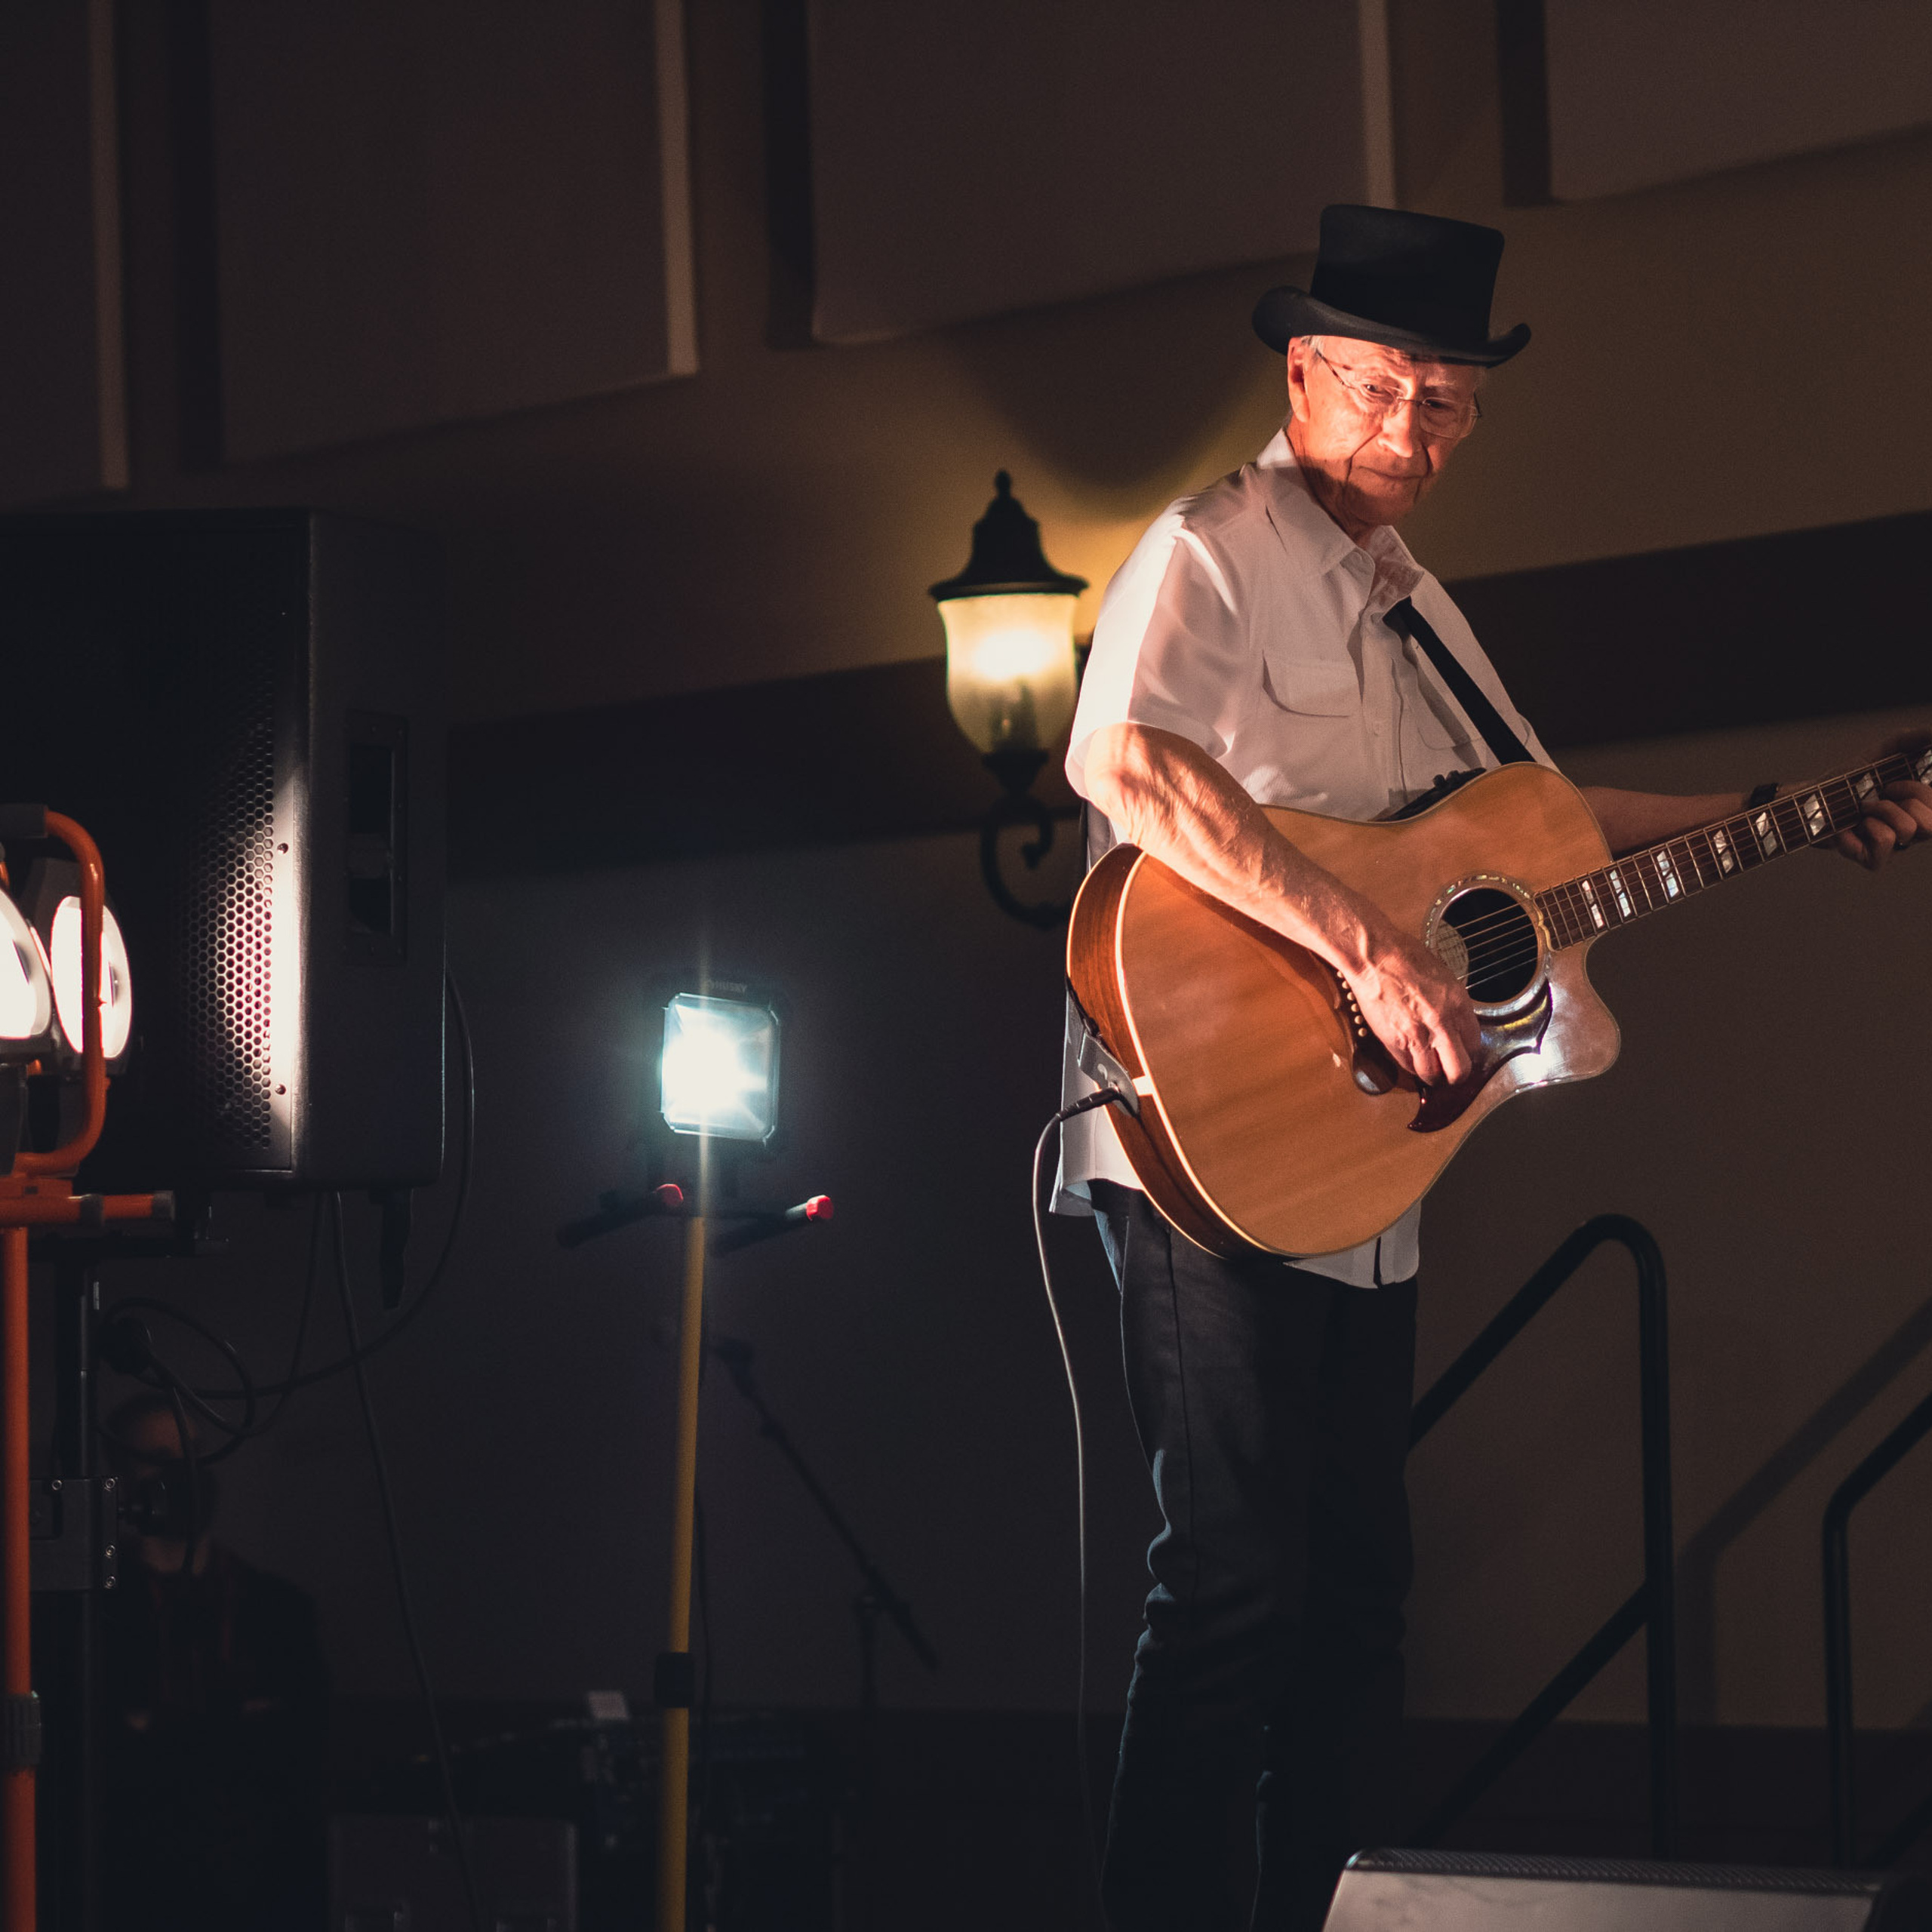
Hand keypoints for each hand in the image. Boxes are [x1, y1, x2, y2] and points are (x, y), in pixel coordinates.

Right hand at [1342, 924, 1482, 1087]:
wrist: (1374, 957)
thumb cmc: (1403, 957)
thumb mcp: (1442, 977)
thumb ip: (1451, 1003)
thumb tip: (1454, 1021)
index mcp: (1458, 1003)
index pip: (1474, 1043)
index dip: (1467, 1051)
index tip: (1461, 1051)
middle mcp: (1443, 1023)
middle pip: (1459, 1068)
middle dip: (1455, 1075)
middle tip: (1449, 1073)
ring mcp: (1418, 1034)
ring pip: (1432, 1074)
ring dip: (1431, 1075)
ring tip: (1428, 1071)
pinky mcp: (1395, 1040)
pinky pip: (1407, 1065)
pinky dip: (1409, 1066)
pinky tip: (1409, 1058)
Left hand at [1831, 730, 1931, 870]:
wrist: (1811, 799)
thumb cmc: (1852, 778)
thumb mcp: (1886, 750)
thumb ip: (1916, 739)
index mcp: (1923, 808)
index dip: (1921, 792)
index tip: (1894, 783)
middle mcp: (1915, 830)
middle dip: (1904, 798)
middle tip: (1880, 794)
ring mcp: (1896, 847)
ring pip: (1908, 829)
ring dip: (1879, 810)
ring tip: (1861, 809)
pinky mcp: (1874, 859)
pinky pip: (1883, 843)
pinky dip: (1865, 828)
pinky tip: (1849, 830)